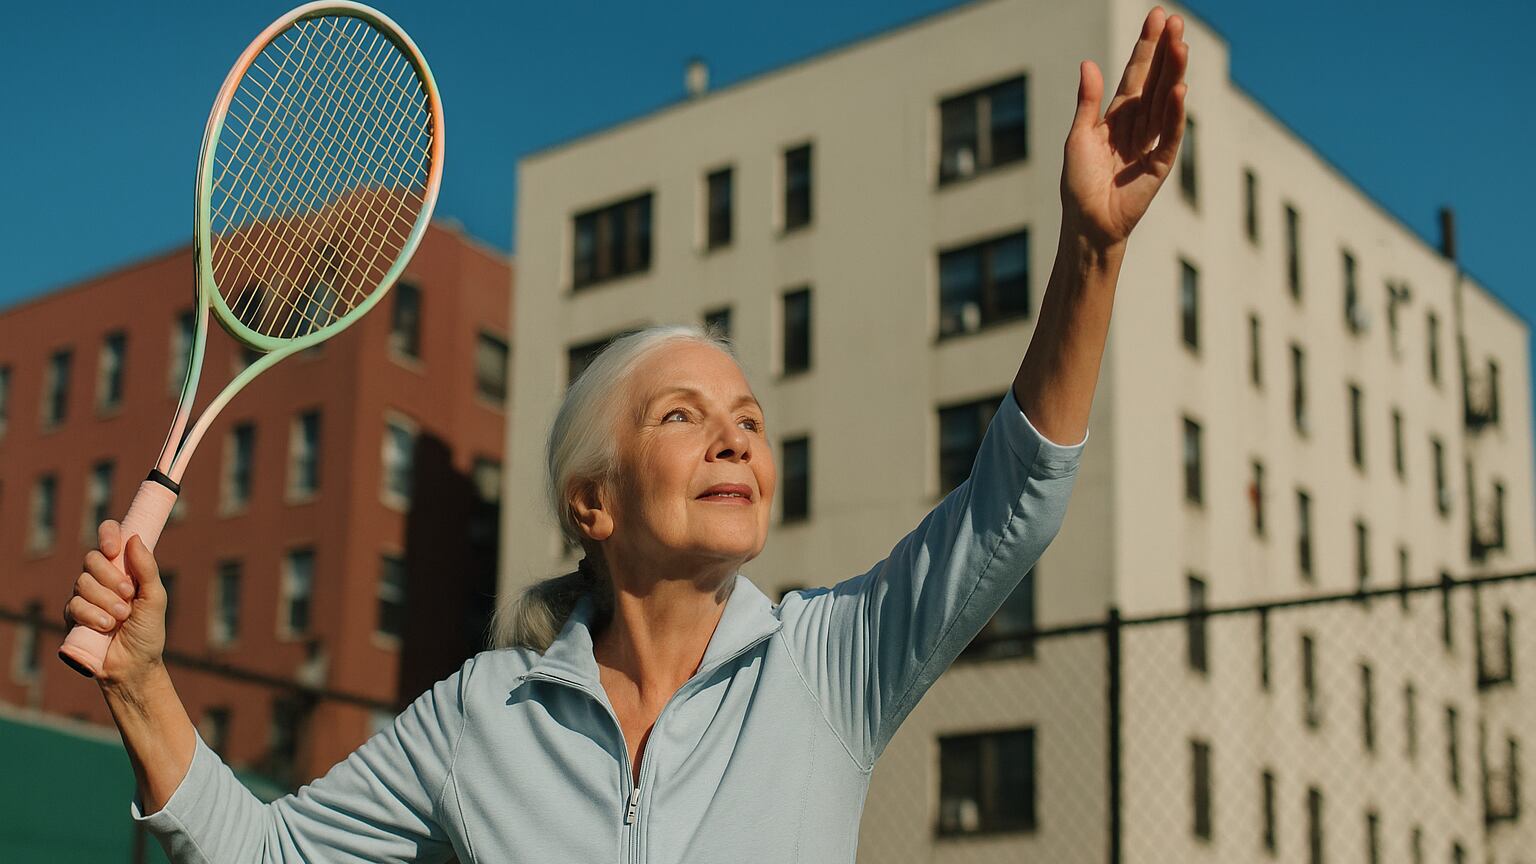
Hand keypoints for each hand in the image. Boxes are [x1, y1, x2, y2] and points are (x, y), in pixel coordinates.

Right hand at [63, 520, 168, 689]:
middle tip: (128, 595)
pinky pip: (74, 604)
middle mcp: (102, 578)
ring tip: (121, 618)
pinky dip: (92, 615)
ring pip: (82, 582)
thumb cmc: (148, 632)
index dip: (108, 535)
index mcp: (125, 569)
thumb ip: (146, 569)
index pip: (110, 538)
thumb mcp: (155, 599)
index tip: (114, 547)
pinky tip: (105, 626)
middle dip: (110, 577)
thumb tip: (133, 538)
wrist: (133, 665)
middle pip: (92, 559)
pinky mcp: (72, 615)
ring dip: (104, 600)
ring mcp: (85, 596)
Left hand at [1061, 6, 1188, 249]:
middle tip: (1176, 20)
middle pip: (1157, 81)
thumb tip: (1088, 64)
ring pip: (1166, 101)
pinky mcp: (1159, 165)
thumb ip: (1087, 102)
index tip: (1158, 16)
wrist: (1086, 223)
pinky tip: (1180, 90)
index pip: (1137, 73)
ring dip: (1174, 73)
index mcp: (1118, 115)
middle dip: (1166, 51)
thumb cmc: (1078, 184)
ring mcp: (1152, 143)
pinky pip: (1169, 135)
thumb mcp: (1078, 136)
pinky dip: (1175, 114)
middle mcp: (1139, 124)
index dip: (1147, 46)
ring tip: (1181, 44)